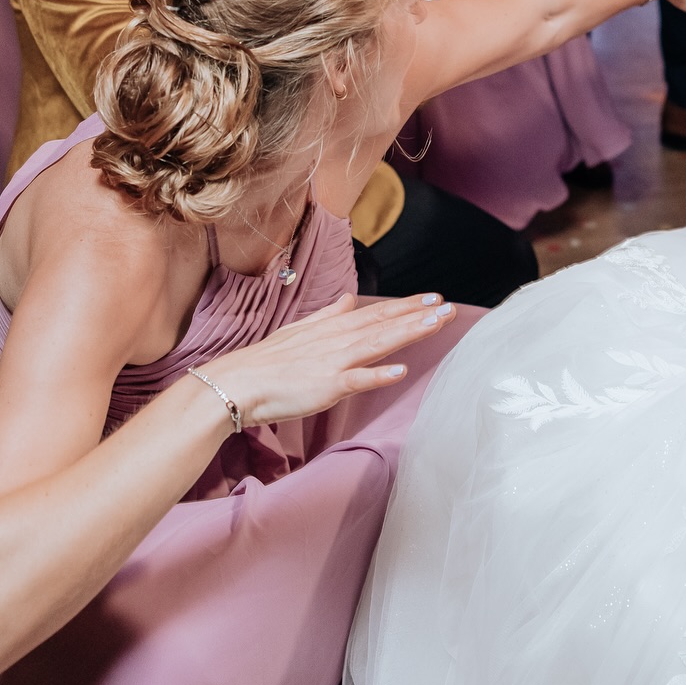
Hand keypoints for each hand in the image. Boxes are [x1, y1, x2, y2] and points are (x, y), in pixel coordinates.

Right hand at [204, 293, 456, 426]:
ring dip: (409, 332)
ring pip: (378, 344)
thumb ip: (328, 315)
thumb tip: (349, 299)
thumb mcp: (299, 330)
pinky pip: (356, 380)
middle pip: (385, 324)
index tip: (434, 297)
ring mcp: (334, 362)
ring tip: (436, 323)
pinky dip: (378, 375)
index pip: (377, 314)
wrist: (237, 383)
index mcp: (333, 328)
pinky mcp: (326, 386)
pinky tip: (401, 371)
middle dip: (419, 315)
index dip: (407, 306)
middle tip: (449, 306)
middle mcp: (338, 341)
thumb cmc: (266, 362)